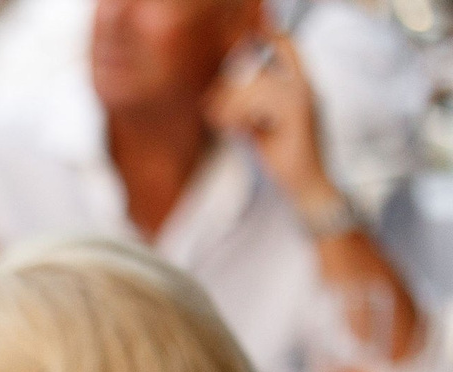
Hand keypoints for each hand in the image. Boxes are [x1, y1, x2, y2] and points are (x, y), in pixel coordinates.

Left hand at [208, 25, 332, 215]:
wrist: (307, 185)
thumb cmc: (284, 157)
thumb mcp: (261, 126)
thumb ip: (248, 107)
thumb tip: (220, 94)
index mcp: (300, 85)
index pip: (287, 47)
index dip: (269, 37)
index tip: (249, 36)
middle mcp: (306, 87)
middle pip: (259, 70)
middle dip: (230, 90)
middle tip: (213, 111)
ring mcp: (305, 99)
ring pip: (257, 87)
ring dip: (232, 106)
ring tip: (222, 123)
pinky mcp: (298, 115)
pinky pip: (260, 104)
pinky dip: (240, 116)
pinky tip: (236, 130)